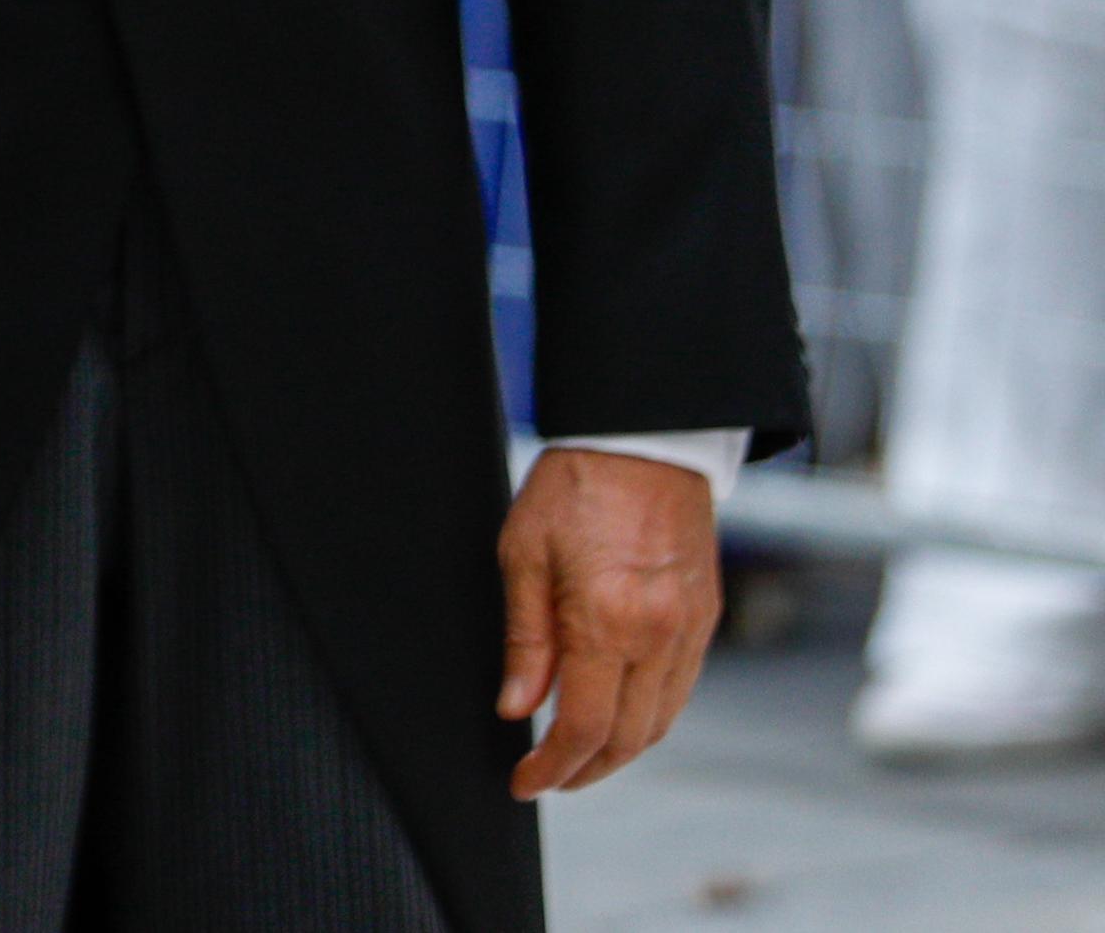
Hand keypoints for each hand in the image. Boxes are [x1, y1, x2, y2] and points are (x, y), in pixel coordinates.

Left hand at [500, 447, 720, 793]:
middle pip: (629, 738)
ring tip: (578, 756)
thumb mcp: (522, 553)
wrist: (646, 441)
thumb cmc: (573, 487)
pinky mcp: (707, 619)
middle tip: (548, 778)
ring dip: (620, 750)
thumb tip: (517, 708)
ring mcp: (691, 630)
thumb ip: (525, 638)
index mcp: (607, 621)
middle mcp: (659, 636)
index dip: (552, 767)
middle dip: (587, 771)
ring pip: (660, 721)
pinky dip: (648, 715)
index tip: (524, 782)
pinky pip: (680, 690)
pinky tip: (615, 713)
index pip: (584, 727)